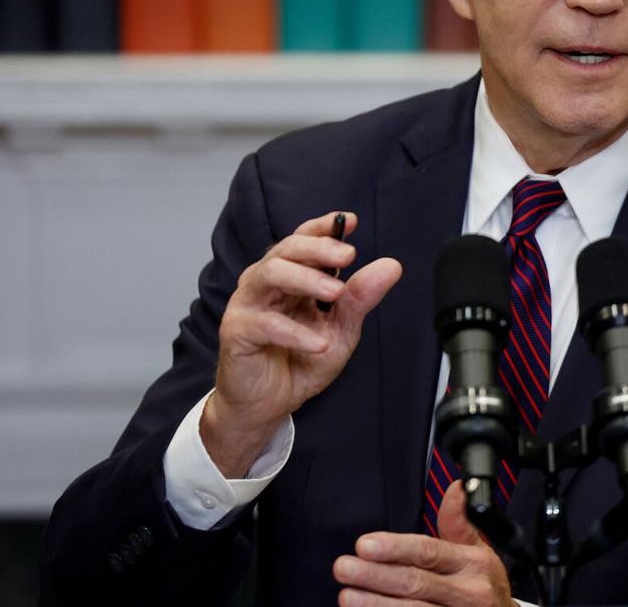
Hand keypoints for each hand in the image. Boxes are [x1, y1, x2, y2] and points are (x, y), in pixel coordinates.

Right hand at [201, 211, 402, 476]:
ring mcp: (248, 304)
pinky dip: (295, 332)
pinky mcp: (237, 331)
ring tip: (335, 292)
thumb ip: (359, 299)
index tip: (351, 221)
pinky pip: (265, 323)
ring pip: (269, 273)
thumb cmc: (300, 362)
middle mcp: (266, 283)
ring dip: (305, 279)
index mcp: (290, 277)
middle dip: (318, 248)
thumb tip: (390, 266)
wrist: (268, 405)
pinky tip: (318, 343)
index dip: (324, 228)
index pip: (303, 240)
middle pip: (286, 249)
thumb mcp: (340, 331)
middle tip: (347, 256)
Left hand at [333, 480, 513, 605]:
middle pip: (414, 583)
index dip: (394, 549)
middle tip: (344, 568)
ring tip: (348, 595)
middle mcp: (468, 593)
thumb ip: (459, 522)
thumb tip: (456, 488)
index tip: (364, 545)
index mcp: (473, 564)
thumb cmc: (485, 588)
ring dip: (375, 604)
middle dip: (375, 576)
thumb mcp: (480, 552)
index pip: (429, 552)